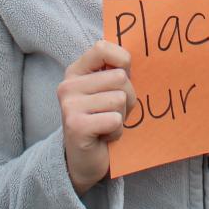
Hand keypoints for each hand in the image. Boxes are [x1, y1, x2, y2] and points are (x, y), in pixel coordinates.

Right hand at [58, 40, 136, 193]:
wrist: (85, 160)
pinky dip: (117, 131)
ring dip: (121, 116)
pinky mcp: (76, 126)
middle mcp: (68, 85)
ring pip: (120, 99)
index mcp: (76, 71)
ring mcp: (70, 105)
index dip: (122, 60)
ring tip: (107, 124)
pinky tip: (104, 137)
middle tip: (114, 112)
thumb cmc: (103, 120)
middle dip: (127, 97)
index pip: (102, 48)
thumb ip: (116, 71)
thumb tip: (139, 53)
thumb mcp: (108, 91)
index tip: (124, 76)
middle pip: (120, 77)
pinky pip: (115, 120)